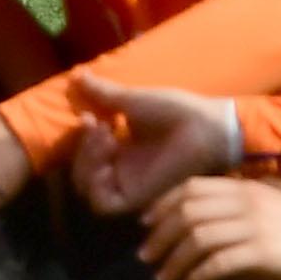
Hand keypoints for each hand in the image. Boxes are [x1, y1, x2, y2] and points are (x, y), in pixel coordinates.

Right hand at [72, 75, 247, 216]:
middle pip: (83, 174)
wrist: (204, 125)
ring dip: (86, 165)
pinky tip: (107, 164)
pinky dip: (97, 187)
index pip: (86, 155)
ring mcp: (130, 185)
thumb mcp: (132, 100)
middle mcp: (124, 169)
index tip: (89, 116)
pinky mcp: (138, 198)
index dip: (81, 140)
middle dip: (82, 150)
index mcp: (123, 149)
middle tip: (97, 126)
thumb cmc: (176, 111)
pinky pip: (105, 205)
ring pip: (88, 191)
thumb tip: (77, 74)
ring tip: (105, 140)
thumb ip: (103, 93)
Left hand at [138, 175, 280, 279]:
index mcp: (244, 187)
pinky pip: (218, 262)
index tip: (145, 224)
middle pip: (187, 212)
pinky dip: (198, 275)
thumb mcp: (268, 206)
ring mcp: (254, 226)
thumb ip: (236, 208)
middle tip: (145, 257)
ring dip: (174, 260)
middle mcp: (245, 202)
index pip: (190, 188)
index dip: (161, 205)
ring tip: (162, 278)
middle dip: (160, 236)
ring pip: (197, 238)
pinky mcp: (263, 252)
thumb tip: (198, 224)